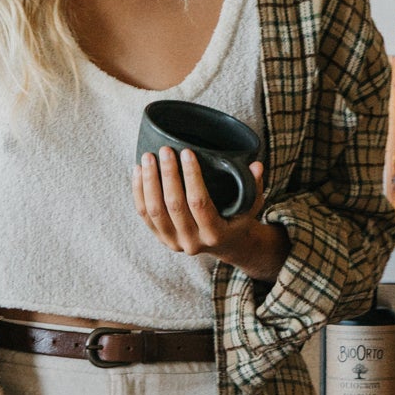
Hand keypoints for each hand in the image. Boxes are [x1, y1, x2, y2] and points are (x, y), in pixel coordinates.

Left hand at [133, 147, 288, 283]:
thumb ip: (254, 185)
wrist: (225, 244)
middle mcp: (192, 242)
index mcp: (215, 234)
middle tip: (165, 150)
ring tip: (148, 157)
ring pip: (154, 211)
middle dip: (168, 175)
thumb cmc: (238, 218)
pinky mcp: (160, 238)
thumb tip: (256, 165)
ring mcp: (173, 242)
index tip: (187, 152)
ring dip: (149, 182)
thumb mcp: (251, 204)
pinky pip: (144, 215)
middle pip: (173, 206)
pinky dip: (139, 191)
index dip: (192, 177)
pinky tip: (138, 171)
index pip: (199, 203)